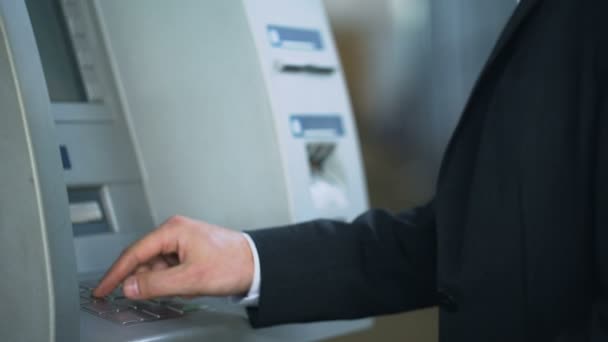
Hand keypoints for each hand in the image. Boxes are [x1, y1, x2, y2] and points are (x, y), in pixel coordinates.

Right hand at [93, 216, 253, 299]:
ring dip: (162, 282)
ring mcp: (182, 240)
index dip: (115, 274)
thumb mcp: (190, 279)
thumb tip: (129, 287)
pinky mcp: (189, 249)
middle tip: (146, 296)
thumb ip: (156, 285)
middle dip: (145, 281)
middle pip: (144, 259)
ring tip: (184, 288)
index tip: (102, 290)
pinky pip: (170, 267)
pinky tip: (188, 285)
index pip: (133, 253)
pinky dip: (173, 280)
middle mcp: (175, 231)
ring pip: (157, 266)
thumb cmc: (231, 264)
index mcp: (173, 231)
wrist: (257, 264)